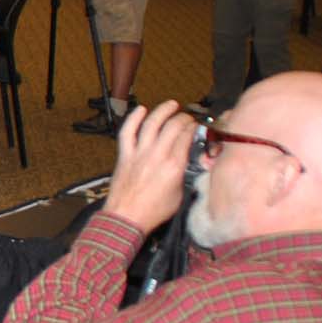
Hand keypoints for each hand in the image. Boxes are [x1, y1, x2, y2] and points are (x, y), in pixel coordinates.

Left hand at [102, 100, 196, 232]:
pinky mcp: (125, 155)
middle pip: (173, 126)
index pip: (186, 137)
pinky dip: (133, 118)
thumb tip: (188, 163)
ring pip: (151, 124)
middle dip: (183, 118)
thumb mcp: (180, 195)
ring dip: (163, 111)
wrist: (126, 218)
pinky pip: (127, 132)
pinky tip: (141, 109)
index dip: (193, 128)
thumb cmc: (153, 211)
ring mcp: (139, 154)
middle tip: (187, 118)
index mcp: (174, 166)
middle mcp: (157, 156)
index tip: (196, 127)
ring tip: (171, 104)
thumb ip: (185, 175)